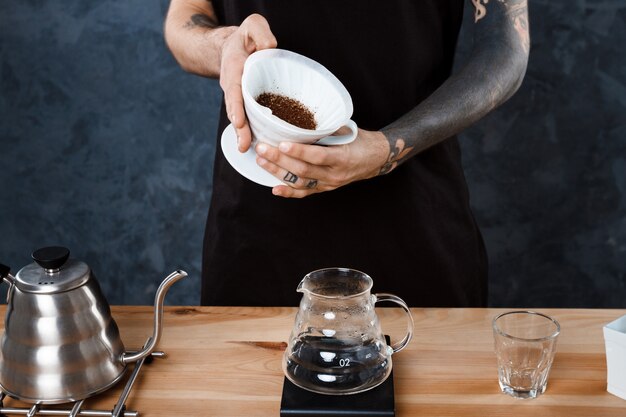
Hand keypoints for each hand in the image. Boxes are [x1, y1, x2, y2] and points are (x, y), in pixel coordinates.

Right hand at [219, 14, 276, 151]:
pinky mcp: (246, 104)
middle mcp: (233, 85)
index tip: (238, 121)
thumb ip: (260, 32)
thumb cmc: (247, 37)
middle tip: (243, 145)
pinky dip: (251, 131)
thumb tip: (270, 47)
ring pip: (240, 117)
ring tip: (246, 149)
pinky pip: (248, 117)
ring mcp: (238, 97)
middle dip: (239, 128)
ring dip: (243, 134)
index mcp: (234, 68)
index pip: (234, 89)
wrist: (234, 48)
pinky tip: (260, 145)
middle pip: (235, 109)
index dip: (236, 106)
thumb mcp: (253, 26)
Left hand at [254, 129, 389, 197]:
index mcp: (342, 157)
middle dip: (279, 160)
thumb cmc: (361, 141)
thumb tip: (303, 118)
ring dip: (278, 173)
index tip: (282, 144)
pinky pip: (305, 193)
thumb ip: (328, 129)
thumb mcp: (348, 131)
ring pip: (301, 182)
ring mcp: (329, 184)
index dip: (299, 151)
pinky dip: (289, 192)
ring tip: (261, 162)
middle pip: (303, 170)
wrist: (376, 159)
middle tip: (261, 149)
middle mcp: (334, 174)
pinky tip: (274, 189)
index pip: (318, 156)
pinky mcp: (325, 189)